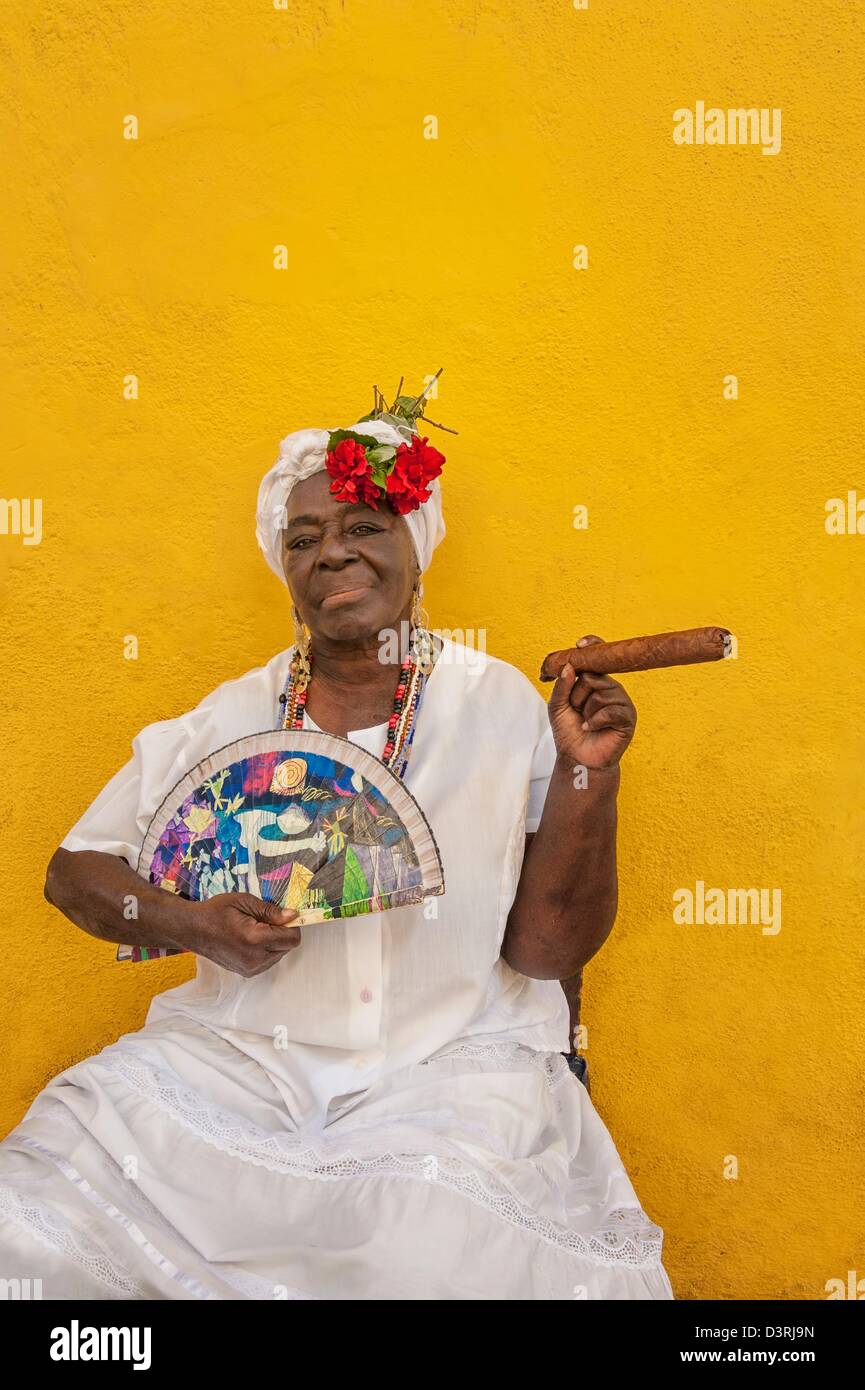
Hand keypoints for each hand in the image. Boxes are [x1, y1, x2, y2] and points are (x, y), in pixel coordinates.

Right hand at [181, 893, 300, 976]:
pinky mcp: (247, 972)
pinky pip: (269, 961)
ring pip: (280, 954)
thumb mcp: (244, 901)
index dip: (292, 924)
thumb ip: (270, 911)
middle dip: (282, 932)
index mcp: (255, 939)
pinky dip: (266, 949)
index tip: (283, 915)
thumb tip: (292, 916)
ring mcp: (250, 968)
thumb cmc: (216, 912)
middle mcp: (255, 958)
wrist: (193, 929)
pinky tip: (251, 939)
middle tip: (264, 920)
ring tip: (254, 929)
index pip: (292, 938)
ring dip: (275, 941)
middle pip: (288, 947)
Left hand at [547, 634, 636, 768]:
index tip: (579, 644)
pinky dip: (596, 721)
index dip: (592, 647)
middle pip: (592, 677)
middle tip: (577, 711)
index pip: (598, 659)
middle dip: (577, 696)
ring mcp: (621, 702)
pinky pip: (611, 711)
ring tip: (587, 722)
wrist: (578, 758)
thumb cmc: (569, 731)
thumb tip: (569, 666)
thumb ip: (561, 685)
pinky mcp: (628, 717)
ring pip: (600, 694)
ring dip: (587, 711)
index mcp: (596, 682)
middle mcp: (611, 688)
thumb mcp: (557, 706)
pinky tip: (591, 728)